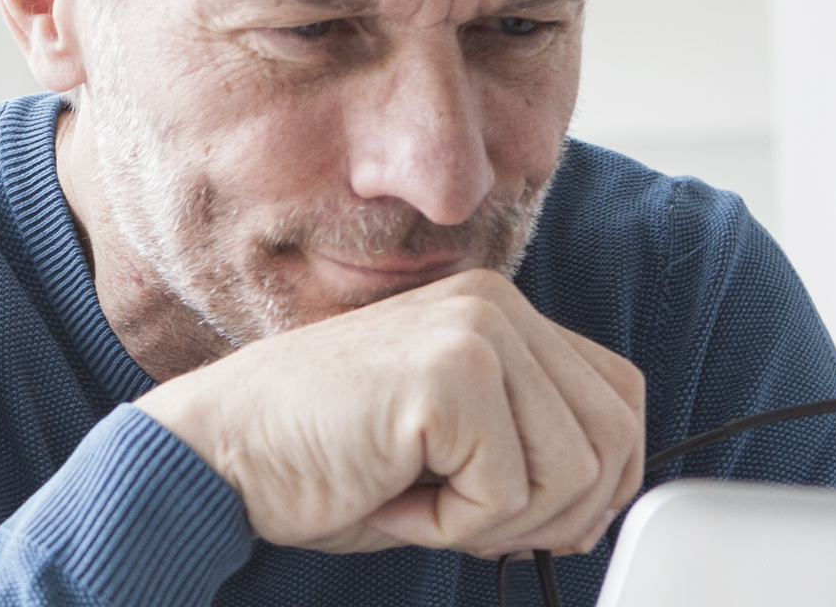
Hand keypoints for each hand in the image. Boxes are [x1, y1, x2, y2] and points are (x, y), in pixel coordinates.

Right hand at [135, 269, 645, 557]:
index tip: (543, 524)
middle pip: (612, 439)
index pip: (619, 397)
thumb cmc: (317, 460)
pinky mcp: (449, 378)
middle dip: (556, 515)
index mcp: (498, 313)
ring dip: (496, 522)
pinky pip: (505, 493)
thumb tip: (602, 507)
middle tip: (471, 527)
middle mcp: (496, 307)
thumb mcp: (448, 446)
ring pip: (572, 473)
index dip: (602, 479)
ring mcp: (476, 335)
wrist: (216, 454)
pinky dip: (450, 526)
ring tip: (415, 500)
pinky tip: (389, 497)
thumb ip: (527, 448)